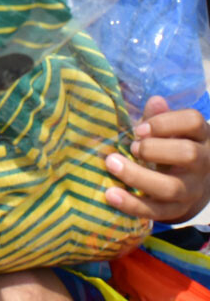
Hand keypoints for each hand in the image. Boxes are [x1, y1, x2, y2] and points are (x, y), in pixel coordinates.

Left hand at [105, 96, 209, 222]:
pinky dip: (132, 204)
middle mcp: (202, 163)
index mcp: (199, 137)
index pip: (193, 122)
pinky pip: (157, 212)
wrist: (193, 187)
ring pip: (171, 188)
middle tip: (131, 147)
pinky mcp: (178, 211)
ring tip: (112, 164)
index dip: (165, 122)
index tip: (139, 128)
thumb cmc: (173, 147)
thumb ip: (159, 116)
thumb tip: (156, 101)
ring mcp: (192, 190)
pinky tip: (111, 194)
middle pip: (188, 154)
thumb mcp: (171, 130)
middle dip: (154, 149)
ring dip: (138, 176)